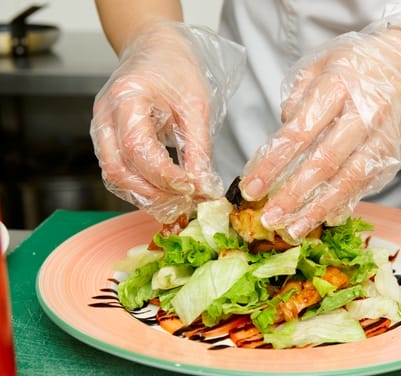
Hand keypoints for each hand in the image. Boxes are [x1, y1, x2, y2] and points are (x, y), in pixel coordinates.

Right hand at [91, 21, 244, 222]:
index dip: (165, 175)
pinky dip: (141, 189)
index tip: (192, 188)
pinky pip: (118, 172)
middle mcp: (105, 116)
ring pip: (115, 177)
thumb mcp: (196, 105)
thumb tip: (203, 186)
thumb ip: (198, 148)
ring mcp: (101, 129)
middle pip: (118, 170)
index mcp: (126, 97)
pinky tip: (165, 194)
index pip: (138, 148)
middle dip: (154, 194)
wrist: (155, 50)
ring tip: (178, 204)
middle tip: (186, 204)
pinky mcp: (107, 140)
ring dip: (146, 197)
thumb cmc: (175, 69)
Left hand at [240, 9, 400, 241]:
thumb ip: (297, 97)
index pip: (298, 133)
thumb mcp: (322, 64)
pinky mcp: (393, 155)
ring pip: (348, 181)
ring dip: (318, 209)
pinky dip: (344, 204)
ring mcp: (382, 138)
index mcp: (338, 87)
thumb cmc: (360, 64)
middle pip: (323, 163)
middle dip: (292, 195)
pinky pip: (366, 186)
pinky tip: (324, 219)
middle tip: (269, 217)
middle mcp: (364, 114)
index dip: (272, 164)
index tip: (251, 187)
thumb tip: (283, 132)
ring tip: (293, 230)